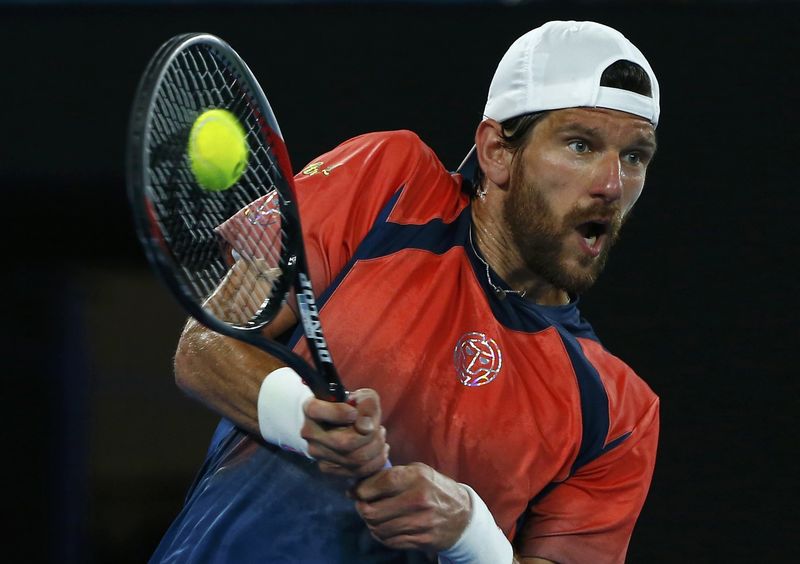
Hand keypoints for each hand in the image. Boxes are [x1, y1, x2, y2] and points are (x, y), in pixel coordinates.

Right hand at [301, 388, 388, 477]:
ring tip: (379, 436)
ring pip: (355, 459)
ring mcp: (317, 453)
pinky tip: (379, 449)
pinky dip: (376, 460)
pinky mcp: (328, 468)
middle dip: (369, 436)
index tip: (354, 412)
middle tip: (377, 427)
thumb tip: (366, 427)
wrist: (340, 422)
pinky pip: (359, 471)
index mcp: (312, 409)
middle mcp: (310, 433)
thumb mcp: (361, 397)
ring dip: (376, 447)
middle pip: (345, 443)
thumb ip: (367, 404)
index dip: (340, 413)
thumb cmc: (351, 406)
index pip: (318, 411)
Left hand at [351, 463, 471, 552]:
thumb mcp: (417, 472)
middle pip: (372, 511)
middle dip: (362, 509)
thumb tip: (356, 487)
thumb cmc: (434, 489)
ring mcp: (421, 523)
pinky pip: (390, 542)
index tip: (356, 491)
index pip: (378, 484)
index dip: (361, 489)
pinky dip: (382, 536)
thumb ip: (389, 475)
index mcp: (417, 477)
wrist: (464, 516)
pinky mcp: (422, 540)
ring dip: (371, 524)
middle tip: (363, 505)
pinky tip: (386, 527)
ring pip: (378, 529)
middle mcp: (419, 500)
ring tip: (375, 516)